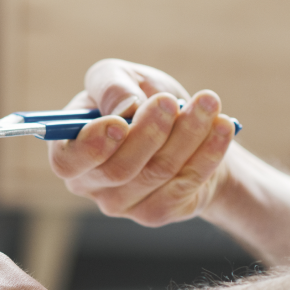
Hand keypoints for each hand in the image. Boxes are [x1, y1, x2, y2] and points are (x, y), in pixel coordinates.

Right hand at [48, 59, 236, 225]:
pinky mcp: (154, 213)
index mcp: (70, 149)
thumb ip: (111, 84)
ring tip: (208, 102)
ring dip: (187, 134)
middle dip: (149, 132)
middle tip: (171, 102)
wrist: (186, 128)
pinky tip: (221, 127)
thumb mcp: (123, 76)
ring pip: (157, 173)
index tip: (120, 123)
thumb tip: (124, 106)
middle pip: (118, 170)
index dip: (92, 146)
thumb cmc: (143, 99)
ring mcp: (121, 204)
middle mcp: (89, 183)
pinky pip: (184, 186)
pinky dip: (207, 153)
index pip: (68, 161)